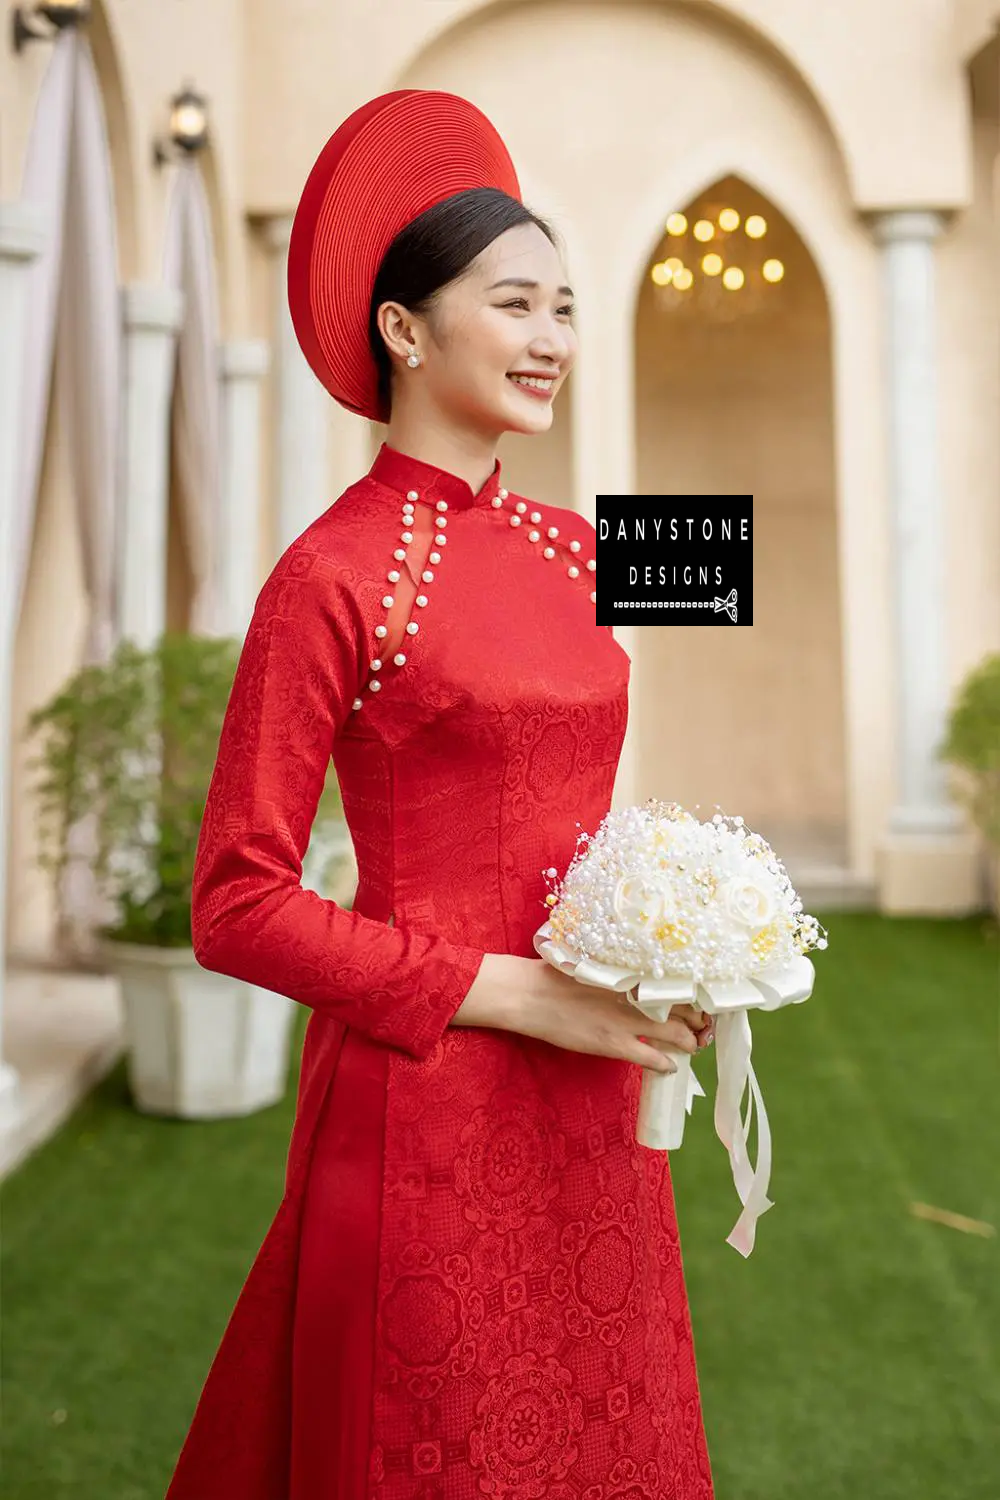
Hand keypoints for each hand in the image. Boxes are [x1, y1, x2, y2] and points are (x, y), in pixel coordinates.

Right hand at [456, 955, 710, 1073]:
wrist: (531, 994)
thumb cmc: (558, 974)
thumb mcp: (597, 964)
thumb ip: (623, 972)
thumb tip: (642, 976)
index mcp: (633, 972)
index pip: (680, 983)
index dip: (698, 996)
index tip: (703, 1002)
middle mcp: (636, 994)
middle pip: (685, 1009)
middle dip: (700, 1022)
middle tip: (704, 1028)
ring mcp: (626, 1021)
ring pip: (676, 1035)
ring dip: (690, 1043)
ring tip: (692, 1046)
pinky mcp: (613, 1044)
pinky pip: (652, 1058)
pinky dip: (666, 1064)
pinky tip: (670, 1067)